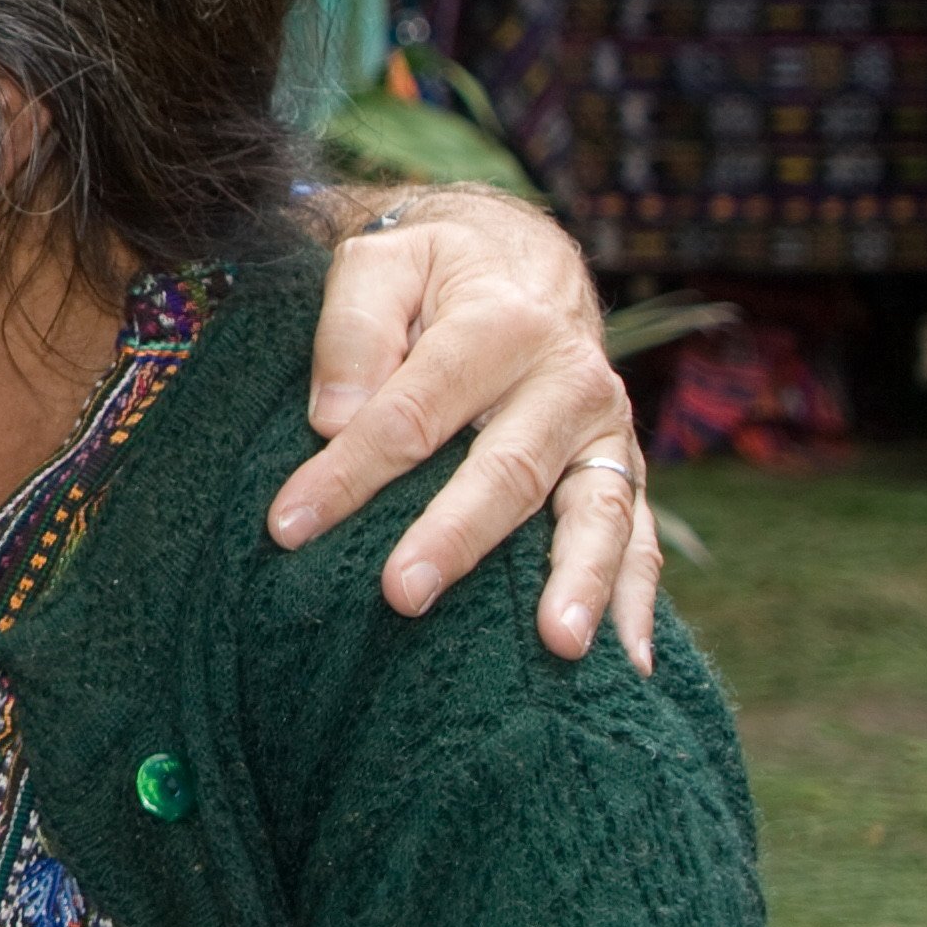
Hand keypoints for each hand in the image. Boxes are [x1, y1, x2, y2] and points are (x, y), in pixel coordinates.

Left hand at [274, 190, 657, 672]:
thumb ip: (352, 328)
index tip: (288, 525)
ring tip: (555, 645)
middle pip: (506, 469)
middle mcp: (568, 379)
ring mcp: (604, 431)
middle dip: (454, 536)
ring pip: (596, 513)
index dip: (348, 471)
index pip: (413, 410)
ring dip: (577, 582)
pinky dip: (635, 600)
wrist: (522, 263)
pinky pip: (638, 540)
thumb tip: (335, 419)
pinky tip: (625, 663)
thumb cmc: (432, 274)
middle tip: (402, 595)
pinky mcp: (622, 470)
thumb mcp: (379, 263)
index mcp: (500, 323)